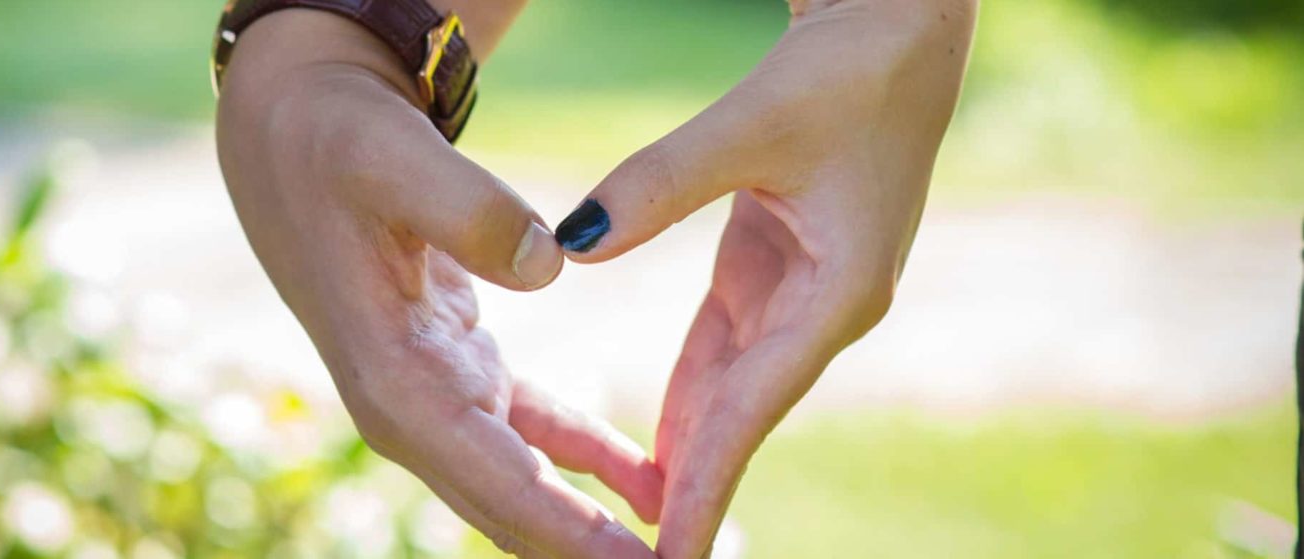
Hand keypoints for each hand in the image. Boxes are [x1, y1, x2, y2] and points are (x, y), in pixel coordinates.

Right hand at [216, 11, 661, 556]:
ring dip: (594, 528)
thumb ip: (468, 208)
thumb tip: (550, 263)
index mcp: (397, 381)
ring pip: (527, 490)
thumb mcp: (393, 159)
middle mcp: (413, 412)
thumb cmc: (334, 146)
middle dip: (590, 556)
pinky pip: (536, 439)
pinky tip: (648, 487)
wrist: (293, 136)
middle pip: (515, 514)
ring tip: (673, 552)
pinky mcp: (459, 376)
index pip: (500, 483)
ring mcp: (435, 400)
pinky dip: (592, 464)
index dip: (574, 538)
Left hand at [552, 1, 977, 555]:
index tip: (675, 555)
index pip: (754, 406)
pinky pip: (725, 345)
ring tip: (644, 523)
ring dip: (690, 449)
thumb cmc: (848, 72)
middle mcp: (827, 307)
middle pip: (745, 415)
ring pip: (732, 386)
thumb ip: (662, 183)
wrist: (898, 32)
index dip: (708, 481)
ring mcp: (805, 290)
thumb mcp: (753, 124)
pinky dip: (692, 391)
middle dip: (697, 488)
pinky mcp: (781, 265)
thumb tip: (575, 243)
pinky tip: (661, 441)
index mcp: (840, 292)